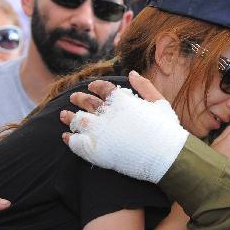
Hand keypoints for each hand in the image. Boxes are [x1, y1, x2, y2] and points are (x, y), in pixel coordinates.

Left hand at [66, 71, 187, 183]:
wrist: (166, 156)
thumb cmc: (166, 129)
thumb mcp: (159, 102)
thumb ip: (144, 87)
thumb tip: (131, 73)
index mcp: (122, 100)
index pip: (103, 88)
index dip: (95, 86)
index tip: (90, 86)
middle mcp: (108, 113)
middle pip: (87, 102)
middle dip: (79, 99)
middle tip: (72, 98)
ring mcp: (100, 132)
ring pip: (78, 120)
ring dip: (69, 117)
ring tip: (63, 116)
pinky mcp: (96, 150)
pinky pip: (76, 142)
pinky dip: (70, 139)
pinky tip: (66, 137)